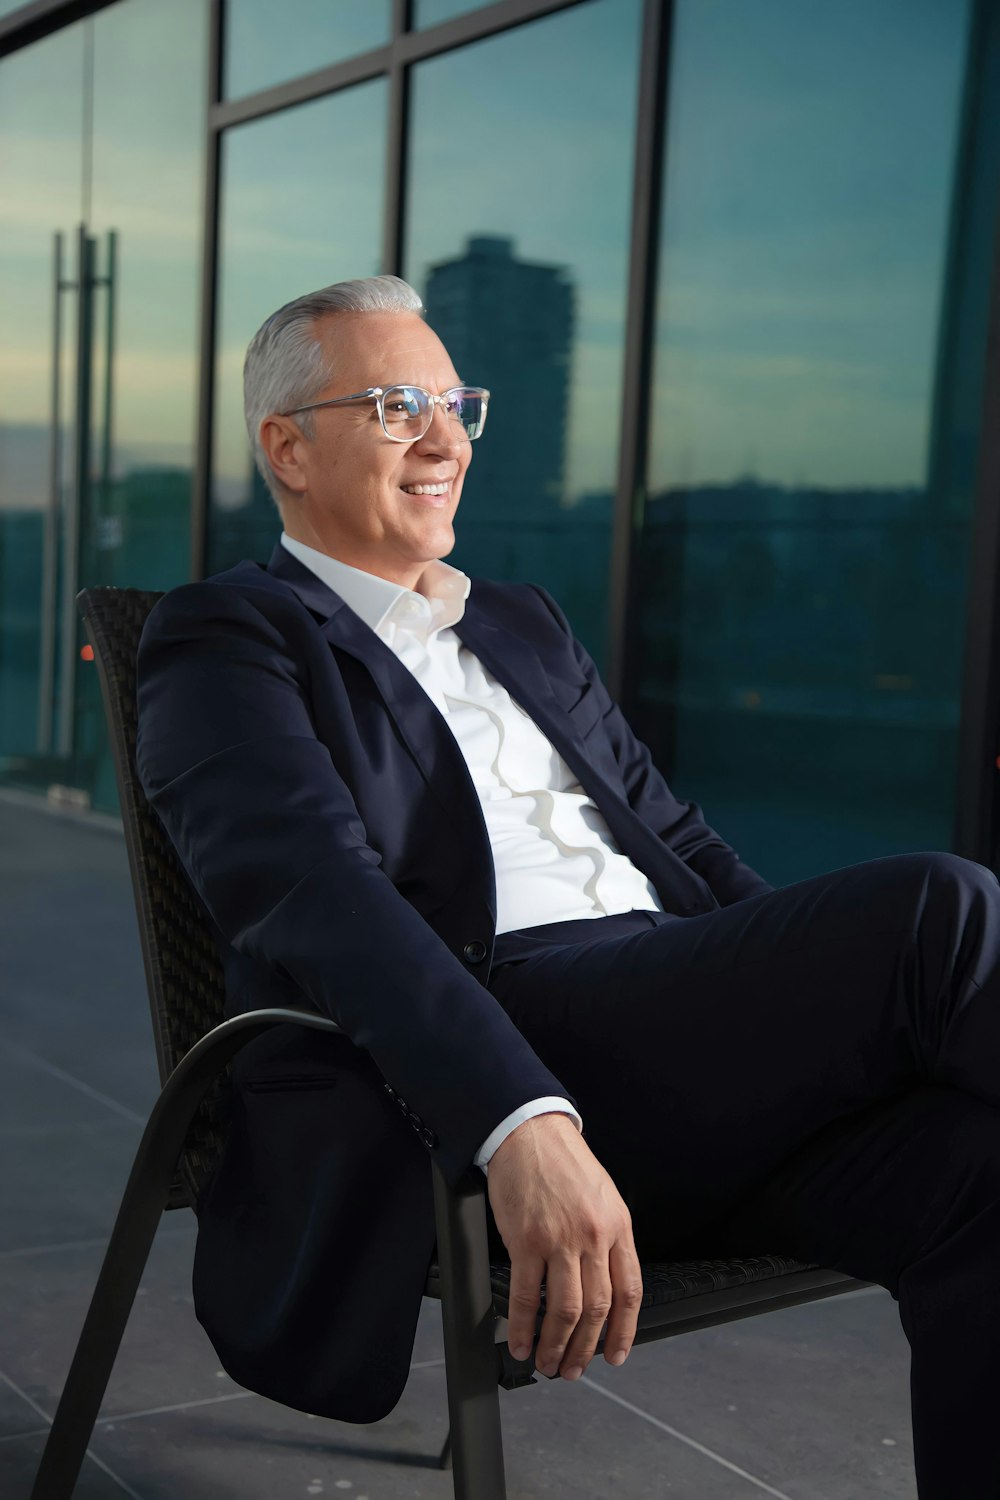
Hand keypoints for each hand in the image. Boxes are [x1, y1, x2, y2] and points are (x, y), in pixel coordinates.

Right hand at [487, 1113, 642, 1379]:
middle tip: (575, 1368)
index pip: (629, 1292)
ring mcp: (559, 1240)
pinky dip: (523, 1326)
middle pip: (597, 1308)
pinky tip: (520, 1341)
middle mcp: (593, 1236)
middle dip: (586, 1348)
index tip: (616, 1354)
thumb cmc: (562, 1160)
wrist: (529, 1131)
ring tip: (548, 1361)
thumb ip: (608, 1236)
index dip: (624, 1331)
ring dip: (556, 1345)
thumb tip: (603, 1281)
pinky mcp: (525, 1241)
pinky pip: (526, 1296)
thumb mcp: (603, 1195)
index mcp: (617, 1226)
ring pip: (565, 1310)